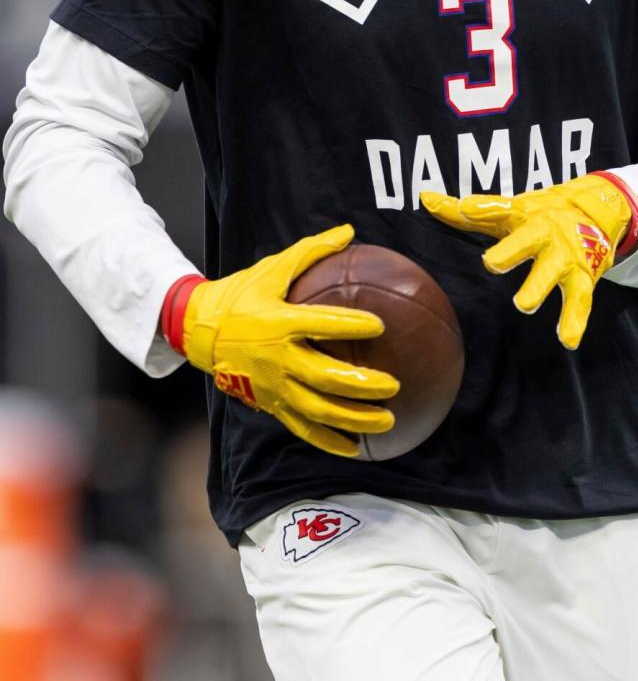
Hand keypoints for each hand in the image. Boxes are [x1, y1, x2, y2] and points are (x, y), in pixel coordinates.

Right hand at [163, 226, 398, 456]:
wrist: (200, 331)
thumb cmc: (241, 295)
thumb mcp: (272, 268)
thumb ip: (312, 251)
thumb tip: (350, 231)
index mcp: (281, 322)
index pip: (321, 325)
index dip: (350, 325)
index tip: (381, 325)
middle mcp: (279, 359)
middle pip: (325, 377)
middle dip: (361, 384)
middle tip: (394, 385)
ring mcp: (274, 386)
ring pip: (318, 410)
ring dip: (354, 420)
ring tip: (388, 422)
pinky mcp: (270, 404)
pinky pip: (302, 429)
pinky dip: (329, 441)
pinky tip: (356, 449)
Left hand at [421, 173, 637, 349]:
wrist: (599, 212)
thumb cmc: (539, 214)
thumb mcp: (508, 210)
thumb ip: (464, 212)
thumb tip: (424, 198)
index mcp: (523, 215)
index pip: (500, 209)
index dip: (483, 208)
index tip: (466, 209)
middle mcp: (545, 233)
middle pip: (528, 240)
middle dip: (512, 251)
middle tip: (492, 263)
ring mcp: (565, 256)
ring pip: (552, 272)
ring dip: (538, 287)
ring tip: (524, 304)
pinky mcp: (583, 277)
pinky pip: (579, 301)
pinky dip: (575, 321)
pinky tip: (568, 340)